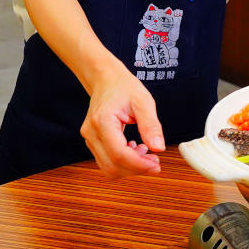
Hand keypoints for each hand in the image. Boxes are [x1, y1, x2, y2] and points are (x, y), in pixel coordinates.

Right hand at [80, 60, 165, 178]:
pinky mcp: (93, 142)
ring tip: (145, 153)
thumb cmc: (123, 86)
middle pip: (112, 166)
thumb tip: (158, 148)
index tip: (155, 163)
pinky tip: (135, 149)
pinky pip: (106, 161)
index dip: (139, 164)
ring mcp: (89, 139)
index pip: (119, 154)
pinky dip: (122, 162)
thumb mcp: (143, 101)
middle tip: (154, 161)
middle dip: (136, 169)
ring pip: (108, 168)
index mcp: (102, 121)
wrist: (105, 79)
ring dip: (129, 168)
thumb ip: (151, 125)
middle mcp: (91, 133)